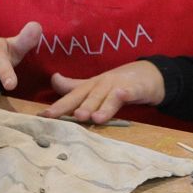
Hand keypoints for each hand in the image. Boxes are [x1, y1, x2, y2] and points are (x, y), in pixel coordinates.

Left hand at [41, 61, 164, 123]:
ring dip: (100, 106)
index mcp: (90, 87)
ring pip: (107, 97)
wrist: (148, 74)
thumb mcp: (94, 86)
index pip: (72, 97)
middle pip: (87, 97)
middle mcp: (102, 85)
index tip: (43, 115)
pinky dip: (125, 93)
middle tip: (65, 116)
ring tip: (93, 118)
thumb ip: (74, 87)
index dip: (58, 106)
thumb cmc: (118, 83)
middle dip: (76, 106)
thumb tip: (53, 80)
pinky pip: (130, 91)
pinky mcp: (136, 88)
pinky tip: (122, 96)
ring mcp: (119, 85)